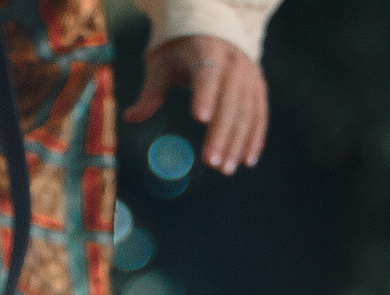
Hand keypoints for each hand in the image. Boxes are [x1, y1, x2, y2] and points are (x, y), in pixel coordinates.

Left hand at [123, 34, 267, 172]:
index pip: (207, 75)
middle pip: (230, 100)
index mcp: (206, 51)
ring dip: (238, 142)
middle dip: (221, 133)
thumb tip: (130, 118)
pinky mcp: (258, 87)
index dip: (205, 95)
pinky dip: (254, 138)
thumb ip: (150, 92)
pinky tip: (247, 161)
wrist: (214, 30)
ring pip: (247, 111)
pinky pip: (259, 114)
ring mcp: (249, 75)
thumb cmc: (180, 53)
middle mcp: (233, 62)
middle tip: (211, 163)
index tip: (200, 119)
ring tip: (226, 169)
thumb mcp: (162, 66)